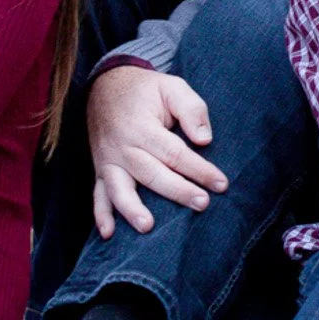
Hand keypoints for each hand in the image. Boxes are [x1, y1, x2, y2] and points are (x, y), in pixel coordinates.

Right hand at [86, 64, 227, 236]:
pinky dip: (101, 215)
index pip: (174, 153)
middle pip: (151, 174)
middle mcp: (122, 146)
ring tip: (148, 226)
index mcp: (142, 126)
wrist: (106, 86)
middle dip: (178, 191)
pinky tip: (107, 233)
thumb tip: (204, 139)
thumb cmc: (146, 91)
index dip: (199, 169)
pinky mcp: (100, 170)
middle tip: (203, 204)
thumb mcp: (172, 87)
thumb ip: (191, 108)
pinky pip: (97, 194)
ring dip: (132, 209)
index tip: (221, 183)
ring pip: (119, 188)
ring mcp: (108, 160)